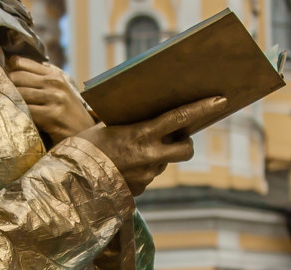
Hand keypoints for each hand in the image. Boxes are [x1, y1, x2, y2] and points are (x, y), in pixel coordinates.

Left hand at [8, 56, 95, 143]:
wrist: (86, 134)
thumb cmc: (66, 113)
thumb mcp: (57, 91)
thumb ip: (38, 81)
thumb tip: (9, 72)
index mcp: (54, 74)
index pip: (21, 62)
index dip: (7, 69)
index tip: (0, 77)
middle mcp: (54, 83)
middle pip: (16, 77)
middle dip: (5, 85)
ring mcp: (54, 98)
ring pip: (19, 93)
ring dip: (9, 100)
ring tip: (3, 106)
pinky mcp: (52, 116)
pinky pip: (26, 110)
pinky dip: (17, 113)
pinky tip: (15, 117)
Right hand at [77, 96, 226, 196]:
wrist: (69, 179)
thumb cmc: (86, 144)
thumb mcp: (111, 125)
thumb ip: (136, 124)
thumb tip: (154, 120)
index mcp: (142, 134)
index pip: (180, 118)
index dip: (202, 108)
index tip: (221, 100)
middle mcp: (149, 156)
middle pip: (186, 149)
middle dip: (185, 142)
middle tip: (175, 136)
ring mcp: (146, 176)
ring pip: (166, 162)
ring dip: (159, 155)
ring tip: (133, 149)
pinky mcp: (140, 190)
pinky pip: (150, 175)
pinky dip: (143, 168)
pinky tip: (123, 164)